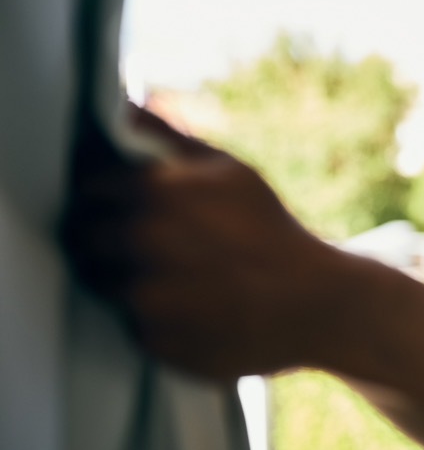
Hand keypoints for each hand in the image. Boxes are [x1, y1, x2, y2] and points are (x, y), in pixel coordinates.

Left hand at [63, 106, 343, 381]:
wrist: (316, 302)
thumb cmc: (270, 230)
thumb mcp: (230, 171)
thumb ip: (168, 137)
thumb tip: (122, 107)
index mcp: (156, 192)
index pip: (86, 189)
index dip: (99, 197)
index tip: (117, 205)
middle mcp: (142, 242)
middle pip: (81, 239)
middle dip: (102, 239)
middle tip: (140, 245)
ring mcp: (146, 296)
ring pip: (99, 283)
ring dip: (121, 279)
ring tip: (167, 277)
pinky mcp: (153, 342)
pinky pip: (128, 325)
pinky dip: (148, 318)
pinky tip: (184, 310)